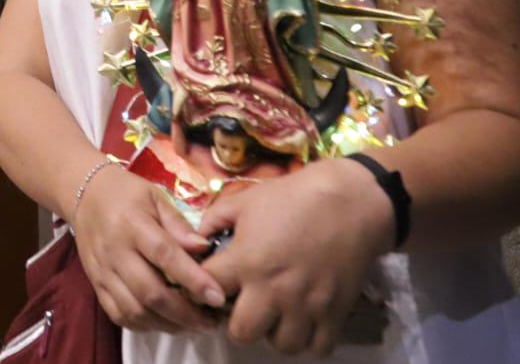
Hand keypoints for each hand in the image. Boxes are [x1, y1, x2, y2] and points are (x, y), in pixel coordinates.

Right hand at [72, 164, 223, 332]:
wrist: (84, 194)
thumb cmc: (126, 194)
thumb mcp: (156, 198)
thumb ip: (179, 225)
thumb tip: (204, 249)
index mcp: (132, 224)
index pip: (165, 256)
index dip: (193, 279)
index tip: (218, 297)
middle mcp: (114, 251)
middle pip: (150, 292)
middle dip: (185, 314)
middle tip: (211, 321)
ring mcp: (102, 271)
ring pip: (135, 310)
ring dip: (168, 324)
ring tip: (193, 324)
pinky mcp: (96, 284)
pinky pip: (120, 315)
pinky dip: (145, 325)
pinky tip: (164, 321)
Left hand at [199, 157, 393, 355]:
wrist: (350, 202)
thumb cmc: (292, 198)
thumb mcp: (244, 201)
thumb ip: (213, 221)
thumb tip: (196, 241)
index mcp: (245, 261)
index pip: (206, 290)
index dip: (201, 287)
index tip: (211, 284)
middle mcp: (273, 291)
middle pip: (241, 333)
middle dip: (236, 321)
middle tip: (244, 305)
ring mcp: (306, 306)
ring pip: (280, 345)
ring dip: (274, 332)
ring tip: (275, 313)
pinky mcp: (335, 314)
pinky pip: (317, 348)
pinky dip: (308, 339)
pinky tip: (303, 320)